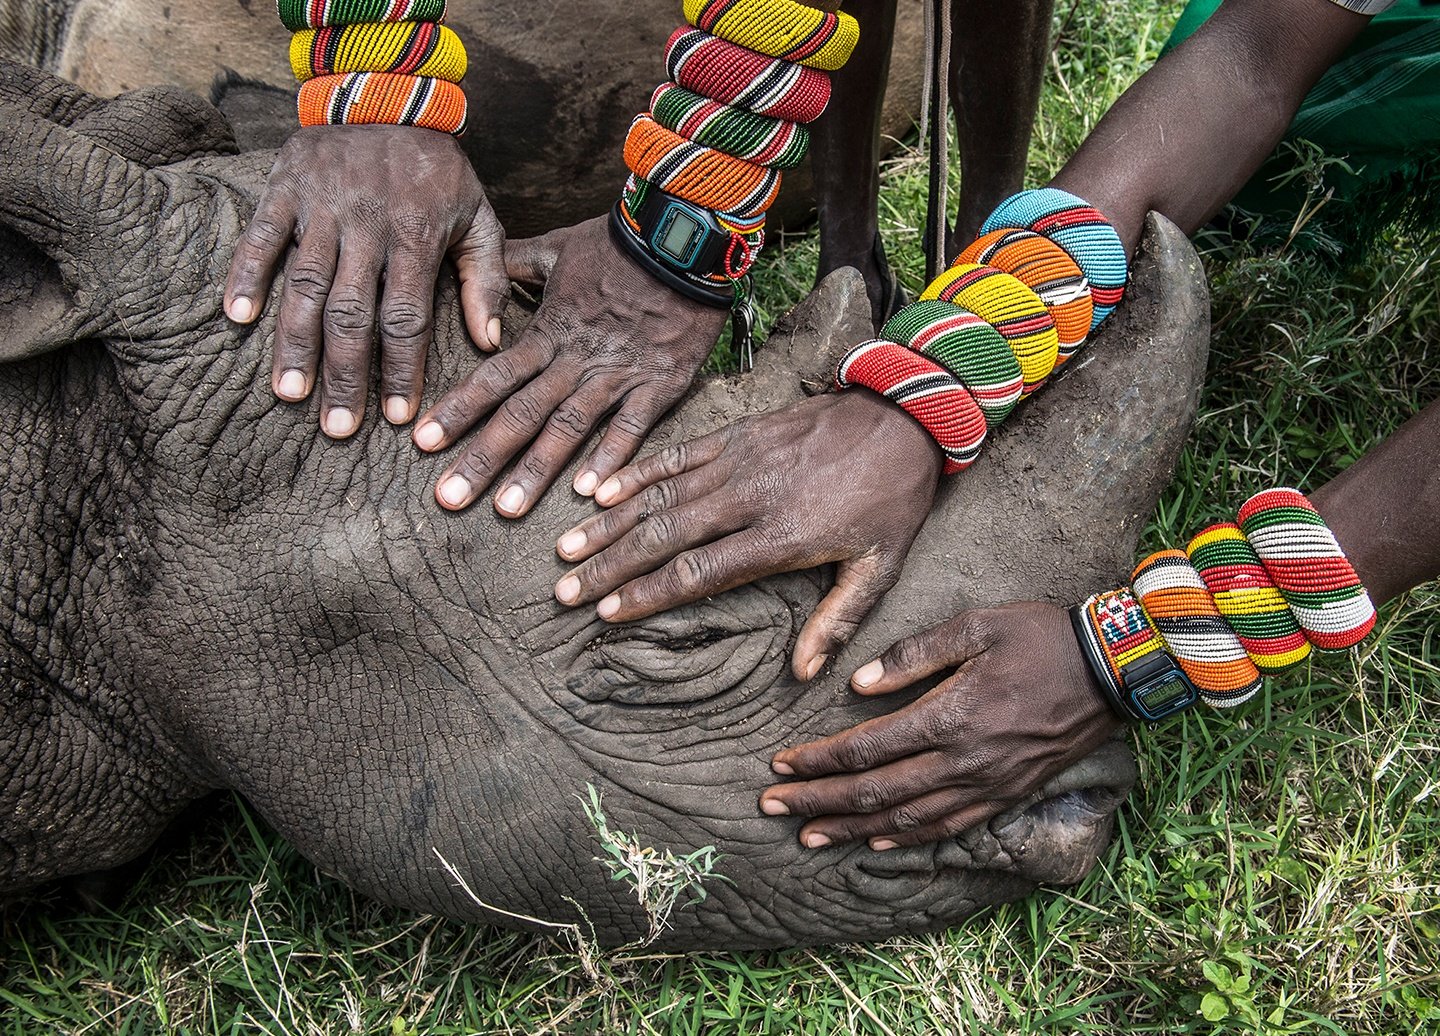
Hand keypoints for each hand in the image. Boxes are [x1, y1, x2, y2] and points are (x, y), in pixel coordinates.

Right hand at [224, 125, 507, 436]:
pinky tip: (237, 319)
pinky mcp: (285, 186)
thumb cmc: (438, 170)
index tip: (399, 417)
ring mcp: (321, 205)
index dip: (401, 369)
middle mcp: (366, 224)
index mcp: (416, 235)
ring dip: (295, 342)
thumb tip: (490, 343)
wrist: (389, 93)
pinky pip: (262, 236)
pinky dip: (246, 275)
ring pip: (305, 284)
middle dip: (346, 374)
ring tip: (290, 394)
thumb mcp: (478, 216)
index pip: (407, 316)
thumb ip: (485, 279)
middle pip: (352, 313)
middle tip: (338, 428)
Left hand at [413, 216, 726, 517]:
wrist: (683, 238)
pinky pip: (632, 427)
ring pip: (568, 428)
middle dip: (482, 457)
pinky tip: (590, 494)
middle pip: (520, 414)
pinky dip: (611, 458)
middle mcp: (575, 361)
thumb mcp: (560, 246)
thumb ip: (517, 262)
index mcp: (549, 332)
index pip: (494, 377)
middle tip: (448, 497)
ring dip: (535, 470)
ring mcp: (617, 375)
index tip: (422, 442)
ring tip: (506, 509)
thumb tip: (482, 263)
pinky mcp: (659, 384)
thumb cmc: (622, 242)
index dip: (457, 410)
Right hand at [551, 390, 941, 679]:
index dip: (649, 593)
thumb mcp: (880, 566)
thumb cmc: (892, 498)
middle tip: (566, 591)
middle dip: (610, 565)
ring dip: (609, 523)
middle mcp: (750, 496)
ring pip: (660, 495)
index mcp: (783, 535)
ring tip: (567, 548)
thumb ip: (838, 621)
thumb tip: (804, 674)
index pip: (700, 571)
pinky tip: (599, 490)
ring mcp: (739, 460)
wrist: (906, 416)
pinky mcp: (738, 434)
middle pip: (665, 535)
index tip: (608, 612)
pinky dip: (636, 473)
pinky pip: (677, 455)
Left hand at [757, 601, 1122, 849]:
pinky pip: (948, 828)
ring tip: (809, 836)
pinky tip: (876, 842)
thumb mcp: (976, 626)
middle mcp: (964, 762)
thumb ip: (913, 655)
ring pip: (906, 819)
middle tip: (770, 809)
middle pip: (875, 792)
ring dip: (852, 829)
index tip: (780, 765)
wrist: (1113, 671)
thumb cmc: (1041, 637)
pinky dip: (907, 838)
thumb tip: (857, 686)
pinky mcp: (1007, 795)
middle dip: (818, 801)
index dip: (819, 760)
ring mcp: (987, 785)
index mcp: (950, 717)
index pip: (867, 748)